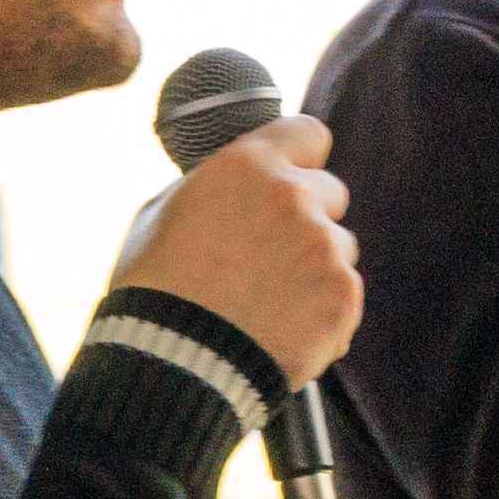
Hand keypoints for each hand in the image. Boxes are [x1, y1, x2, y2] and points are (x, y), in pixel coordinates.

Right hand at [124, 120, 360, 386]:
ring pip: (340, 247)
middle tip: (272, 254)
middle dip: (310, 216)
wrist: (173, 365)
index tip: (293, 176)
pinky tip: (280, 331)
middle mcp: (295, 197)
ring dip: (317, 267)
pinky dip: (323, 313)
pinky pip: (345, 297)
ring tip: (268, 303)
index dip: (300, 158)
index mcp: (248, 164)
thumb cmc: (153, 290)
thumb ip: (215, 187)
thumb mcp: (162, 214)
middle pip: (331, 191)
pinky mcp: (343, 298)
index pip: (308, 133)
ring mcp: (325, 248)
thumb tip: (236, 186)